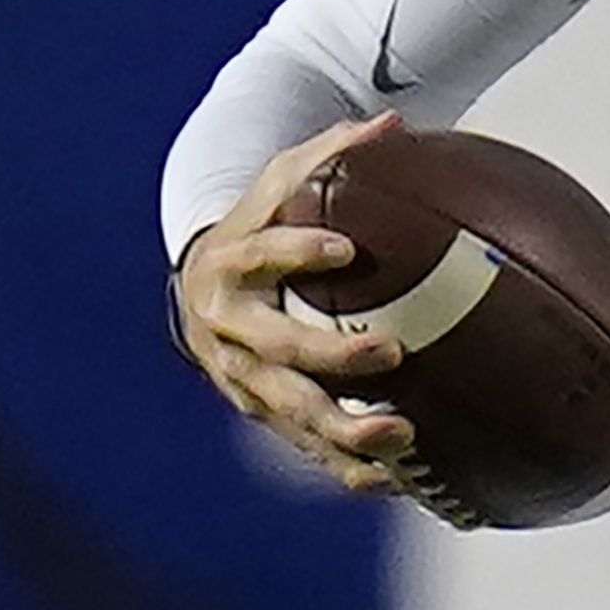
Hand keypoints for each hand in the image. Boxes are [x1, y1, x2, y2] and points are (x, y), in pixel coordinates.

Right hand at [172, 114, 425, 494]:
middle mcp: (230, 328)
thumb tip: (392, 125)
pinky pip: (305, 449)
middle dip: (331, 355)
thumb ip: (329, 156)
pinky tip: (398, 484)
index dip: (296, 252)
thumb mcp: (280, 185)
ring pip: (290, 411)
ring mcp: (243, 379)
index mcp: (232, 264)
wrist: (205, 289)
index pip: (261, 254)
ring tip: (403, 437)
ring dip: (344, 429)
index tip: (344, 248)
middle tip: (391, 352)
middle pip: (277, 347)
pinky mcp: (263, 415)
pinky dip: (348, 467)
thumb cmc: (260, 227)